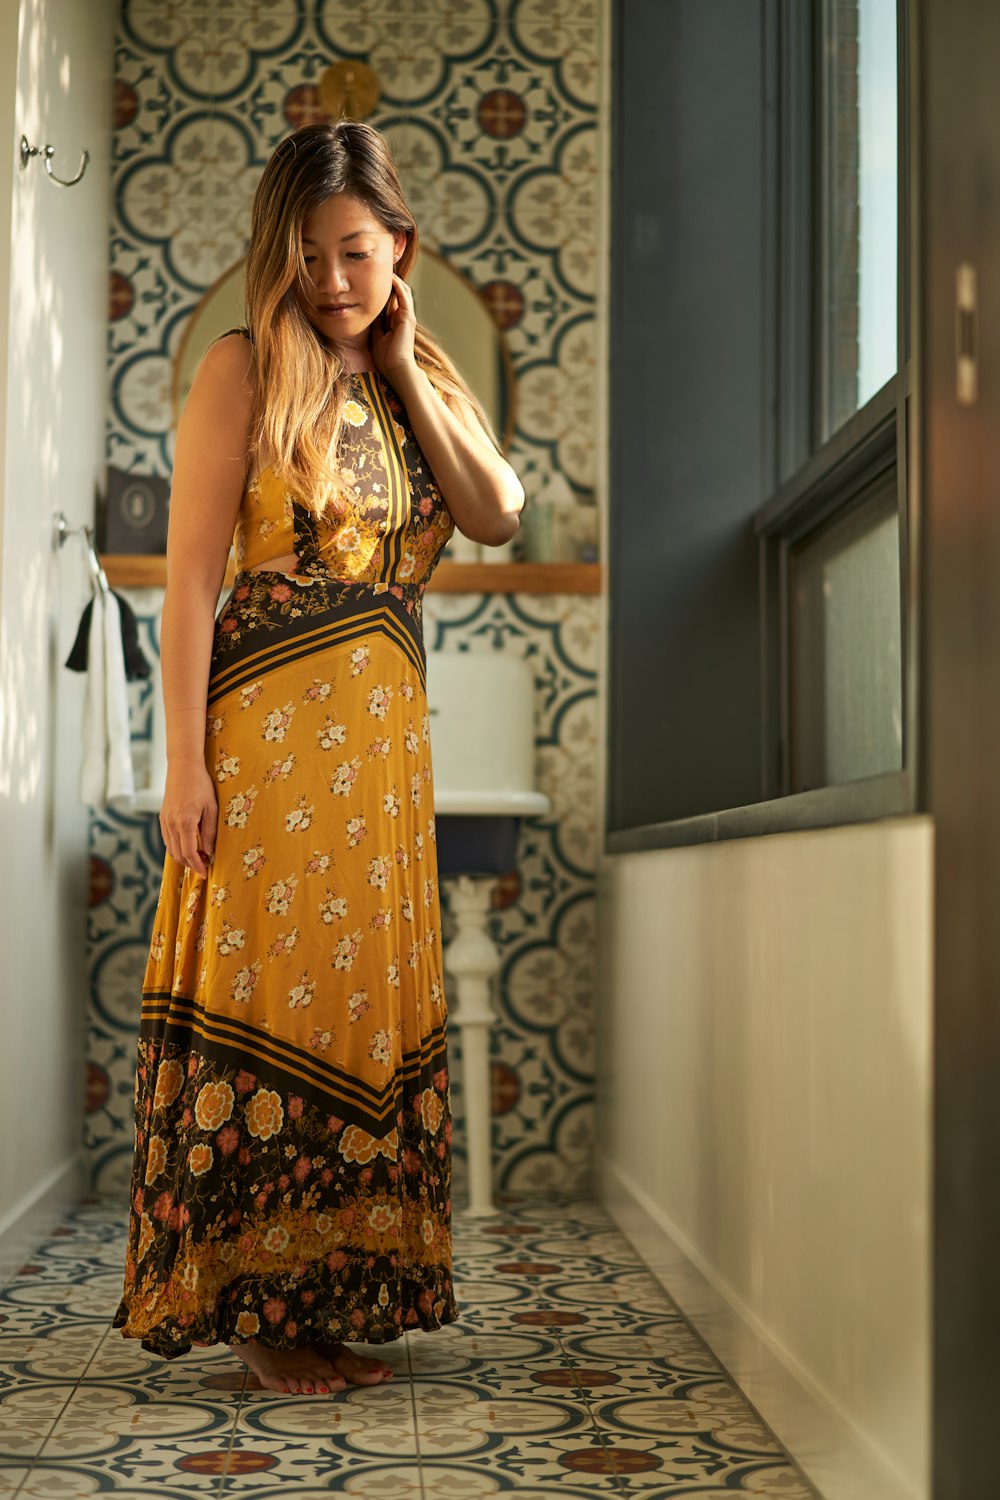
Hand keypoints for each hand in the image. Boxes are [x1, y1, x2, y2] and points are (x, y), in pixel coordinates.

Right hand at [160, 759, 217, 878]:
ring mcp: (164, 821)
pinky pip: (167, 840)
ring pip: (171, 849)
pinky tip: (188, 846)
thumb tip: (210, 852)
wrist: (183, 767)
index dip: (198, 866)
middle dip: (192, 864)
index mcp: (185, 822)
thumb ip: (210, 832)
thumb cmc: (201, 785)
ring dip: (184, 857)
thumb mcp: (211, 808)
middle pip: (178, 855)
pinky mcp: (162, 818)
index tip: (206, 873)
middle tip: (206, 864)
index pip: (189, 853)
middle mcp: (171, 824)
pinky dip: (176, 848)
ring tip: (199, 857)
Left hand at [371, 272, 416, 380]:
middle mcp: (403, 317)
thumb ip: (375, 324)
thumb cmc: (386, 358)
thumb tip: (367, 312)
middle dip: (391, 283)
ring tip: (387, 269)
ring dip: (395, 281)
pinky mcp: (408, 317)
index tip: (373, 280)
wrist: (396, 368)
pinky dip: (398, 286)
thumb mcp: (377, 337)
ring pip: (402, 292)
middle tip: (381, 270)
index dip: (384, 291)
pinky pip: (404, 296)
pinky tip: (391, 278)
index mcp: (396, 323)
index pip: (391, 302)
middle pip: (398, 294)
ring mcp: (407, 316)